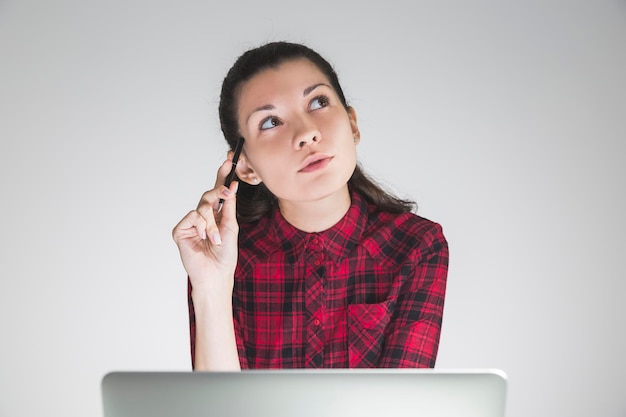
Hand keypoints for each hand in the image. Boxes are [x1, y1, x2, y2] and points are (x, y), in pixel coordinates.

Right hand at [172, 159, 238, 296]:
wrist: (216, 274)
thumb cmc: (225, 255)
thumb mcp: (231, 227)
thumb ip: (230, 207)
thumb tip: (232, 186)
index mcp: (216, 215)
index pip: (218, 192)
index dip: (221, 175)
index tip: (227, 159)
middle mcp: (202, 217)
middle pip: (208, 195)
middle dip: (218, 192)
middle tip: (228, 191)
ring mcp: (191, 223)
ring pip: (202, 207)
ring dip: (212, 223)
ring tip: (215, 238)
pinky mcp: (180, 230)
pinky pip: (192, 216)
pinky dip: (201, 226)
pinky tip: (202, 239)